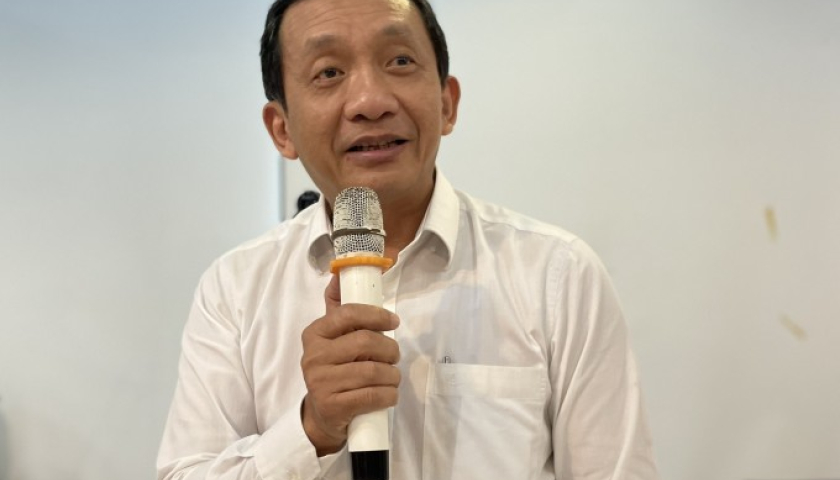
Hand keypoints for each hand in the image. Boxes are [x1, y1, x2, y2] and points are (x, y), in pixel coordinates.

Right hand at [300, 274, 400, 455]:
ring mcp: (320, 383)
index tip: (393, 322)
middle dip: (389, 348)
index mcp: (314, 334)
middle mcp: (313, 356)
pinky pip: (372, 396)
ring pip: (373, 371)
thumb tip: (340, 273)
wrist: (322, 414)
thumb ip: (338, 307)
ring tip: (392, 376)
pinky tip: (389, 393)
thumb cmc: (334, 368)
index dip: (376, 315)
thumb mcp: (333, 338)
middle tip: (394, 355)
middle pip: (365, 342)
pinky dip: (389, 394)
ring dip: (392, 374)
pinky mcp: (332, 407)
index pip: (348, 314)